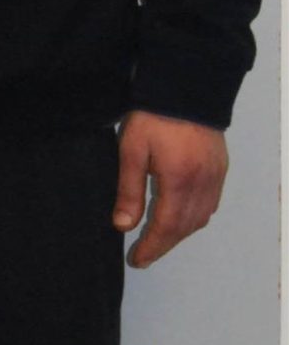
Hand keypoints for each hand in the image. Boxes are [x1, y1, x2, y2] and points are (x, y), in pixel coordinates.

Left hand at [112, 110, 227, 269]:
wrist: (187, 84)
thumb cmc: (153, 115)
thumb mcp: (132, 150)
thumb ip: (129, 190)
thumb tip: (124, 226)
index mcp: (178, 181)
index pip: (166, 227)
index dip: (152, 247)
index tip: (137, 260)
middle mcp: (202, 183)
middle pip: (186, 227)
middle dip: (165, 244)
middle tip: (145, 254)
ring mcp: (215, 175)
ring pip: (201, 218)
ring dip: (181, 233)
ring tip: (161, 238)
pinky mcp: (221, 166)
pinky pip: (212, 203)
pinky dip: (197, 217)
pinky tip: (183, 216)